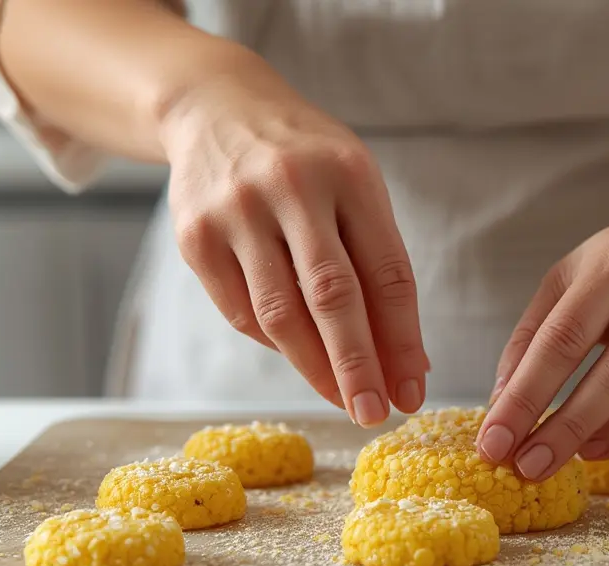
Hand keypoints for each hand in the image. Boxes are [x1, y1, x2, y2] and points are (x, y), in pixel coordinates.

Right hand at [158, 63, 428, 424]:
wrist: (215, 109)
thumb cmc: (305, 162)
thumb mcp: (355, 189)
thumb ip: (379, 267)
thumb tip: (407, 363)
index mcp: (348, 173)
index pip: (386, 271)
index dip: (402, 340)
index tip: (413, 390)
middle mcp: (292, 186)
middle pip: (331, 296)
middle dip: (357, 366)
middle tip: (375, 415)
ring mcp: (236, 210)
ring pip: (280, 314)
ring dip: (315, 369)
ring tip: (342, 401)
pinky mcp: (195, 236)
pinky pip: (241, 311)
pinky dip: (274, 343)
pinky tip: (299, 354)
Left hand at [477, 210, 608, 480]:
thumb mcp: (572, 278)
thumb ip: (534, 334)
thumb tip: (502, 402)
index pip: (558, 337)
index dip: (523, 395)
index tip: (492, 441)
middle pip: (603, 365)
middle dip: (557, 424)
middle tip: (522, 468)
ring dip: (592, 430)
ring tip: (551, 463)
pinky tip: (600, 448)